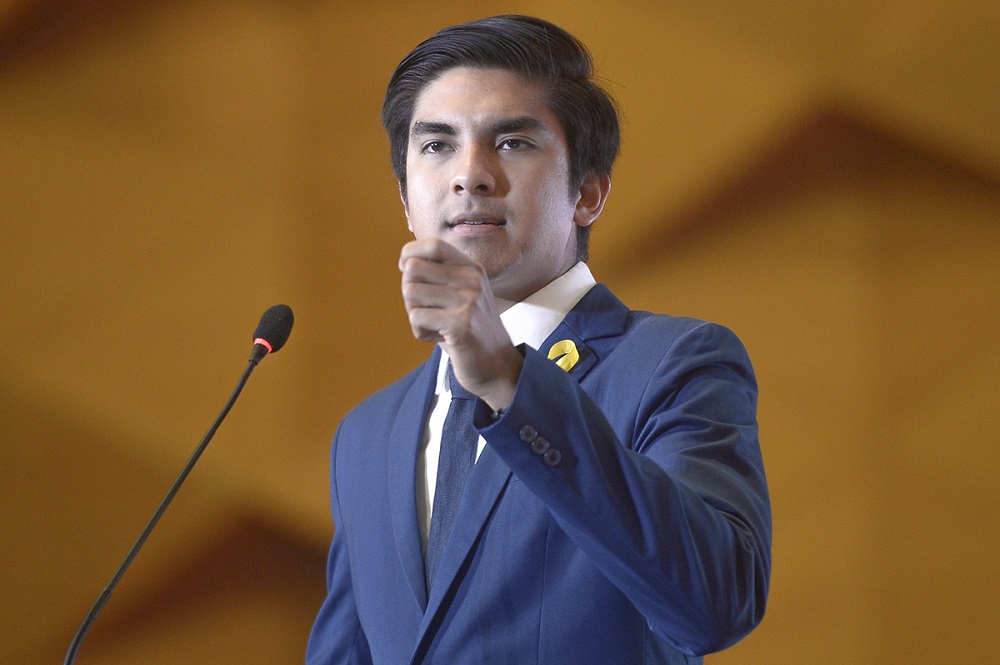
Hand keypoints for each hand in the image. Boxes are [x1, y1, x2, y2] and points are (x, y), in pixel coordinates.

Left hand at [399, 238, 521, 409]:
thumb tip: (405, 260)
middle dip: (409, 292)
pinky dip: (420, 331)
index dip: (410, 254)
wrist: (497, 366)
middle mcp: (472, 279)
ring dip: (414, 314)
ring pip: (410, 292)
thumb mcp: (461, 295)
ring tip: (435, 326)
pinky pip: (416, 317)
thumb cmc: (469, 331)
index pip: (433, 245)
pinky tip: (438, 338)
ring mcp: (468, 300)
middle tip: (426, 311)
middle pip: (413, 269)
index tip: (404, 269)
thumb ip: (439, 277)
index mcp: (472, 268)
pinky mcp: (460, 324)